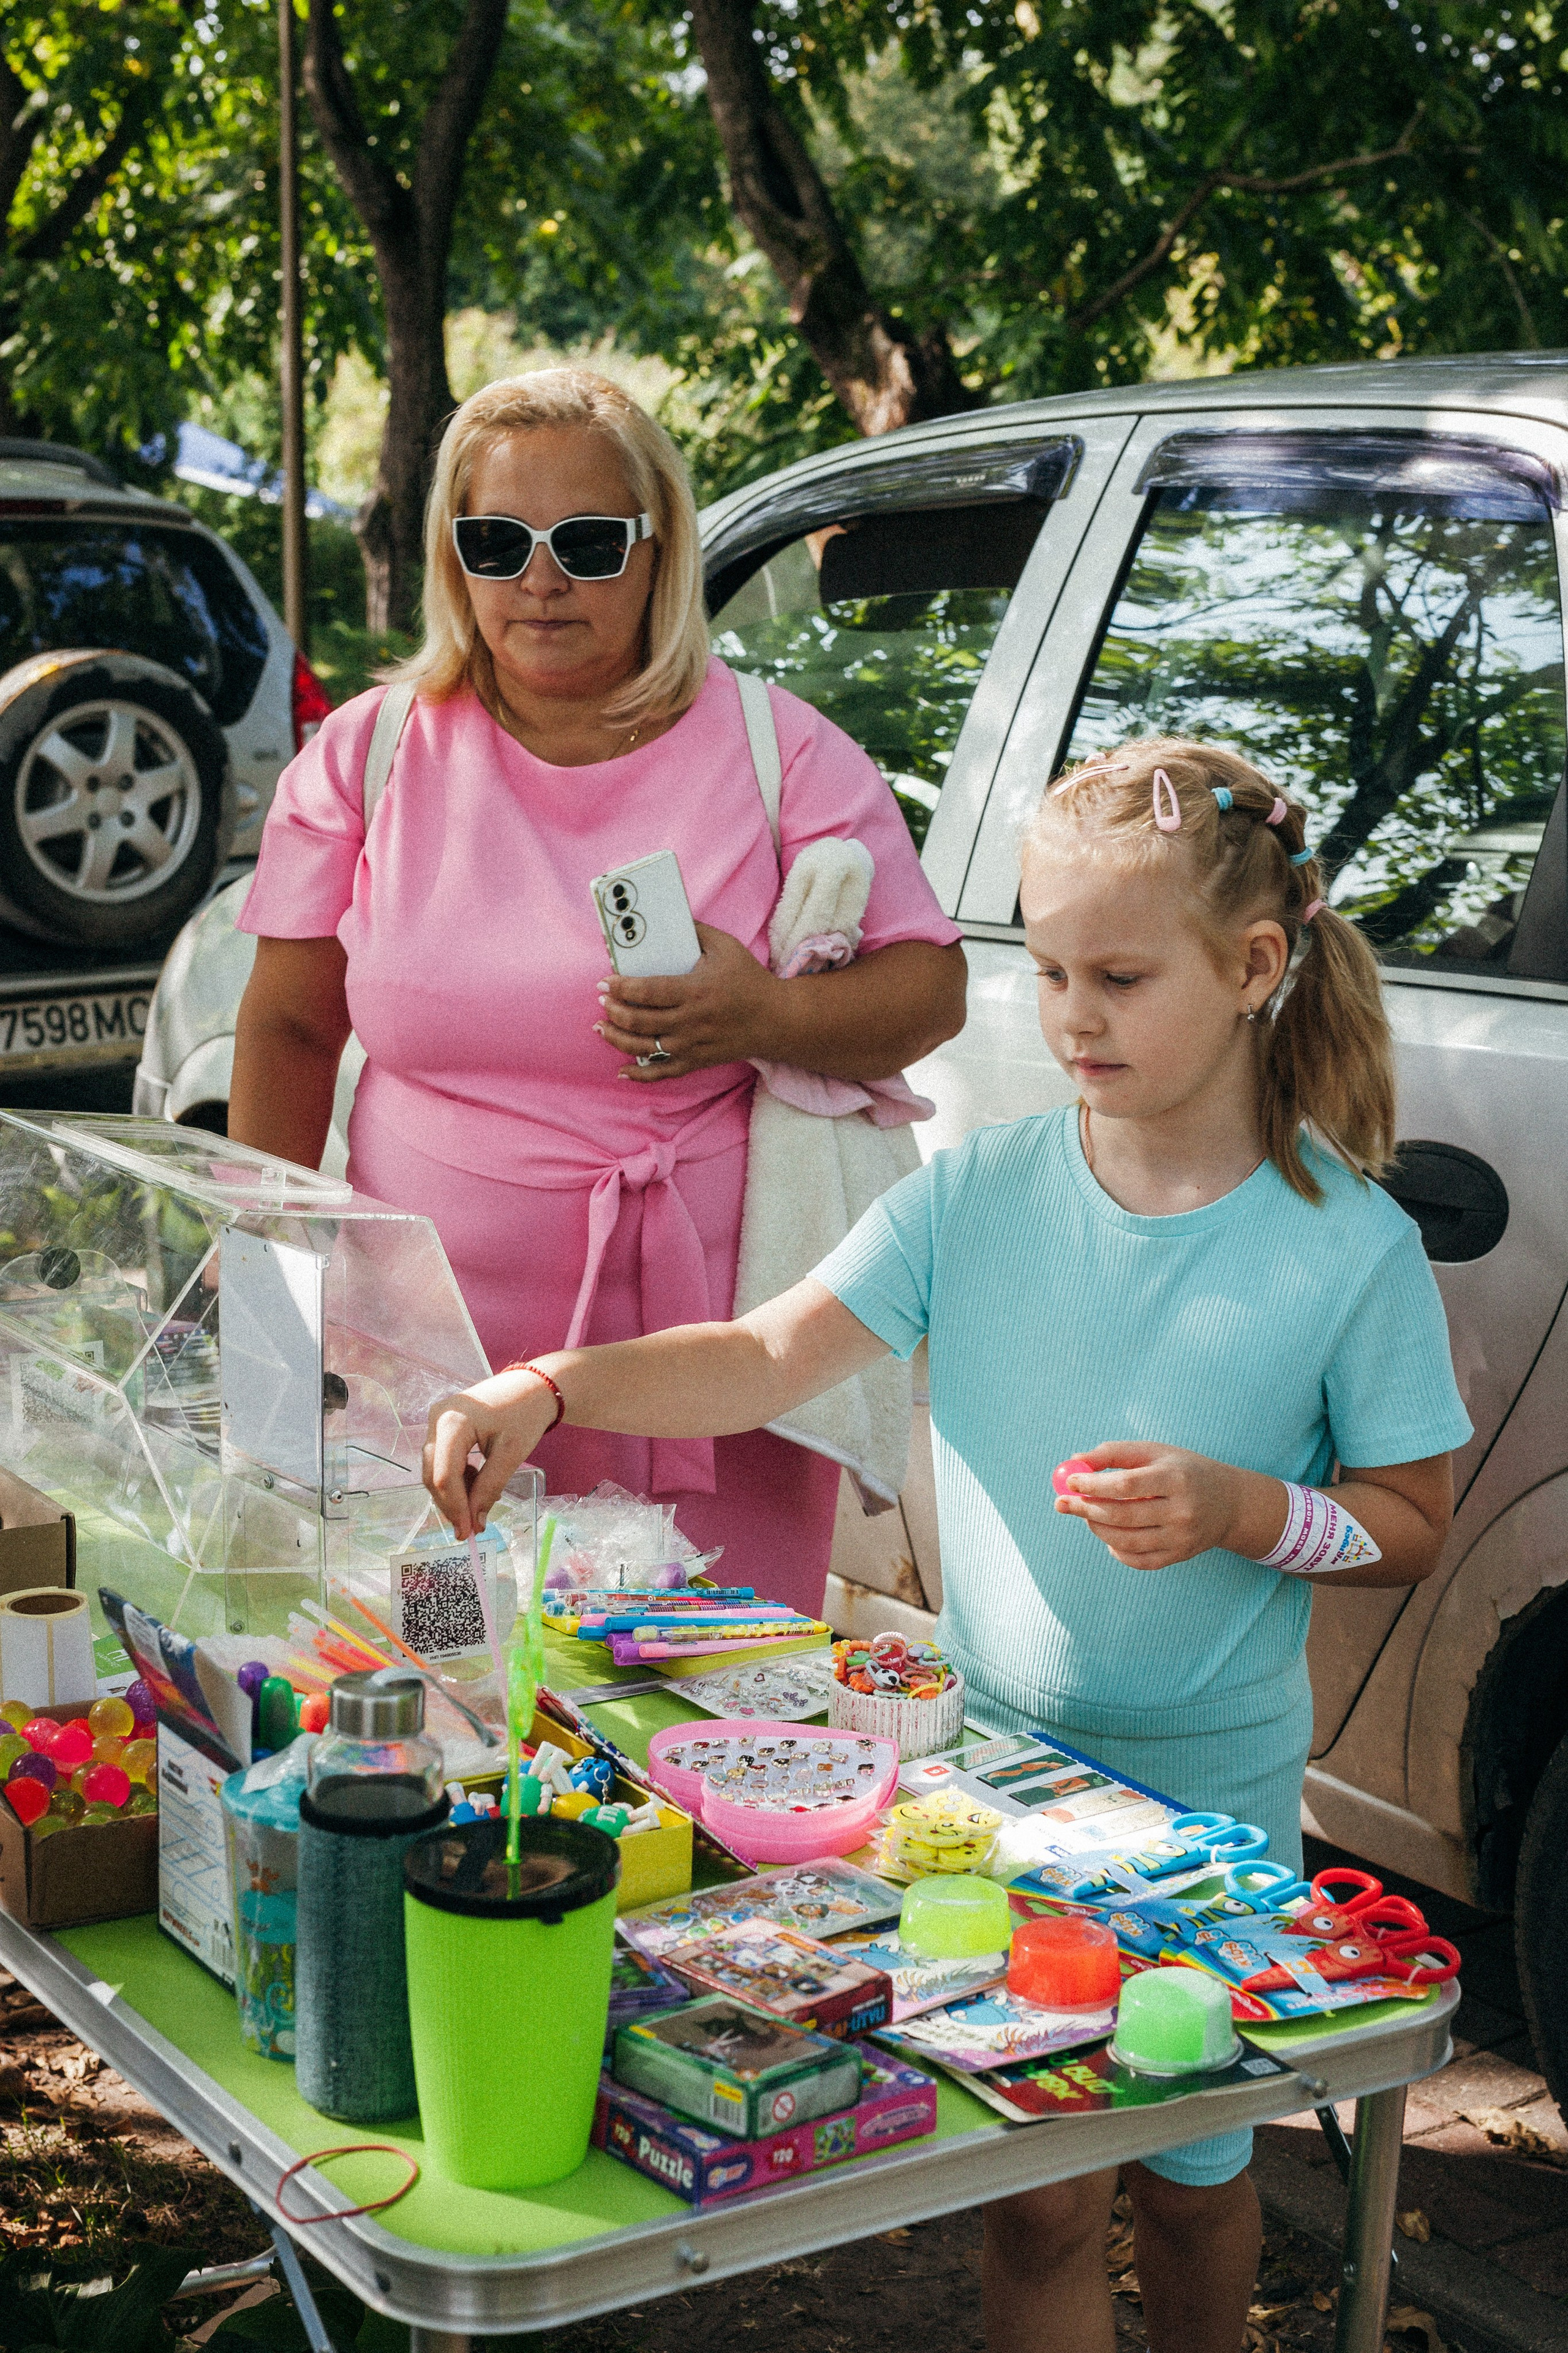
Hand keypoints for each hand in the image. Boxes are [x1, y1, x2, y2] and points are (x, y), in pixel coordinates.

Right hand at [423, 1370, 559, 1537]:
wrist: (532, 1386)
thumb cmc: (525, 1414)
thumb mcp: (511, 1454)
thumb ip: (489, 1488)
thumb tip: (476, 1523)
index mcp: (452, 1422)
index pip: (445, 1476)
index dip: (454, 1508)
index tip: (468, 1533)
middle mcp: (436, 1419)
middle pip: (434, 1474)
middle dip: (451, 1504)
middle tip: (470, 1529)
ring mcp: (436, 1420)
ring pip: (434, 1469)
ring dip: (453, 1492)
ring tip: (479, 1503)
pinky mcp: (441, 1425)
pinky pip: (440, 1459)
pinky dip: (455, 1477)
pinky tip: (476, 1481)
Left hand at [594, 923, 779, 1081]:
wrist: (776, 1019)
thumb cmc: (749, 981)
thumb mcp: (726, 947)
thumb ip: (696, 930)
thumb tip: (670, 917)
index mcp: (694, 991)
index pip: (647, 991)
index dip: (620, 987)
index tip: (604, 981)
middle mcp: (689, 1021)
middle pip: (639, 1021)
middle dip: (613, 1010)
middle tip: (602, 1000)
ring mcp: (691, 1044)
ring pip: (644, 1048)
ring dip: (617, 1038)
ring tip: (601, 1027)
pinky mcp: (696, 1060)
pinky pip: (663, 1073)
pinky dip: (640, 1075)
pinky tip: (622, 1070)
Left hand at [1054, 1442, 1263, 1570]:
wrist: (1229, 1502)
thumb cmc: (1184, 1470)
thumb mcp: (1155, 1452)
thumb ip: (1115, 1453)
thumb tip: (1075, 1461)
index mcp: (1176, 1478)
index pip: (1126, 1485)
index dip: (1093, 1484)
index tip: (1070, 1482)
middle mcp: (1182, 1510)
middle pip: (1122, 1515)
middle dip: (1086, 1509)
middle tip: (1062, 1503)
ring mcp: (1182, 1537)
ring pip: (1126, 1541)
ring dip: (1097, 1529)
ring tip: (1086, 1515)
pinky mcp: (1180, 1556)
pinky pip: (1139, 1560)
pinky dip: (1117, 1550)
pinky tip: (1109, 1537)